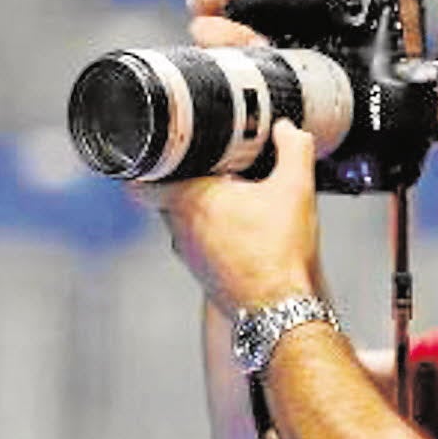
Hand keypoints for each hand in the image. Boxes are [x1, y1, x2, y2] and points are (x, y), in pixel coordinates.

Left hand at [129, 0, 322, 315]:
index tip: (165, 149)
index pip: (141, 178)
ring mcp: (188, 254)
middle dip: (183, 178)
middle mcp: (179, 228)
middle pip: (165, 195)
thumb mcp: (296, 188)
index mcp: (189, 200)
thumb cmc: (280, 253)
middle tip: (210, 165)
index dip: (148, 161)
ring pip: (181, 221)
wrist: (280, 310)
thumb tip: (286, 128)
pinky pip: (197, 243)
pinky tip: (241, 228)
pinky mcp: (202, 273)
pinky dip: (210, 232)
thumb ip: (293, 148)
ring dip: (198, 208)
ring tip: (231, 195)